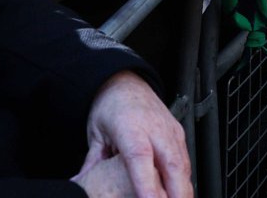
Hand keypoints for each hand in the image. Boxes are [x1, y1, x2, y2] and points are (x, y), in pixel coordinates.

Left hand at [78, 71, 191, 197]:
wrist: (126, 81)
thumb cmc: (110, 106)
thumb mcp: (95, 134)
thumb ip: (93, 164)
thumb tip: (81, 184)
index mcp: (129, 125)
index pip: (140, 157)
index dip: (146, 183)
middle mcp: (154, 127)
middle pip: (170, 164)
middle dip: (175, 192)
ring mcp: (169, 129)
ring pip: (183, 164)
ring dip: (182, 189)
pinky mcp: (178, 133)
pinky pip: (185, 160)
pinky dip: (184, 180)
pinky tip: (180, 194)